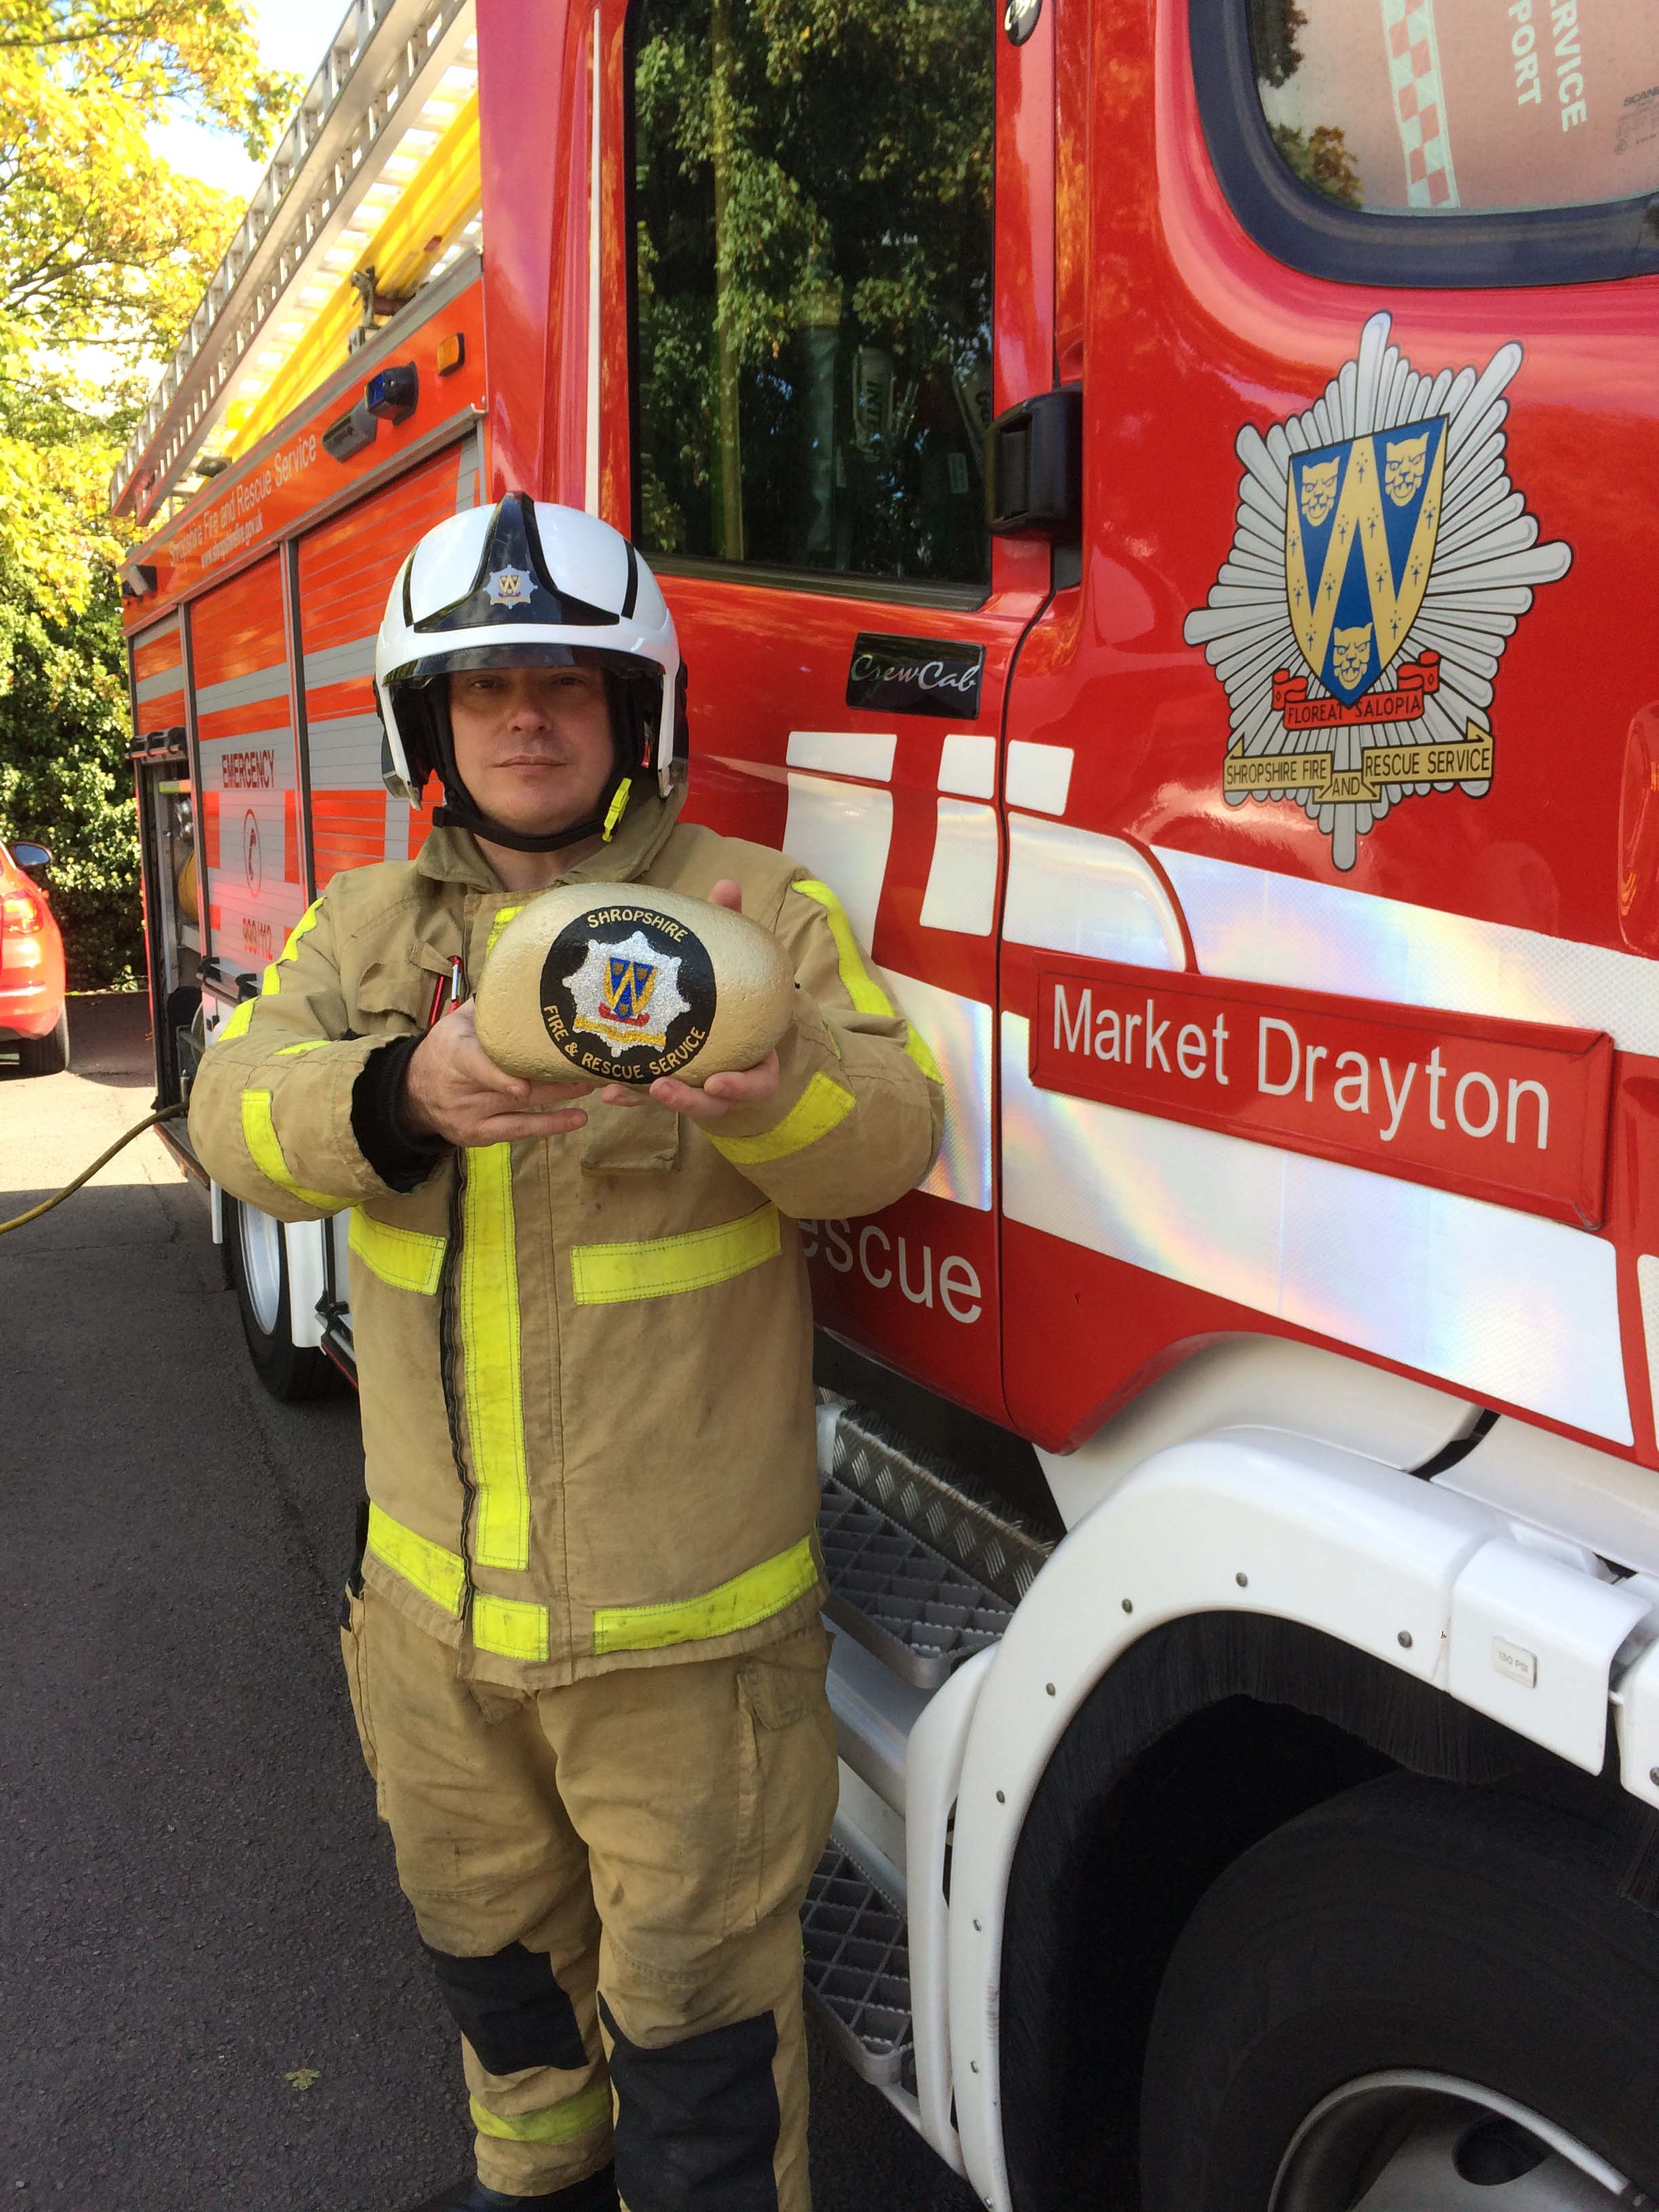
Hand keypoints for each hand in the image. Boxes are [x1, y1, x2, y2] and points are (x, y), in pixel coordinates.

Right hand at [402, 999, 590, 1146]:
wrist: (413, 1092)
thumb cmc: (444, 1050)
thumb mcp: (455, 1023)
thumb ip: (487, 1008)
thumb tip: (523, 977)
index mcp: (454, 1054)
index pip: (475, 1064)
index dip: (499, 1076)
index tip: (523, 1085)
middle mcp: (462, 1088)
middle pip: (514, 1087)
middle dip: (554, 1077)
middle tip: (588, 1064)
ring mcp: (470, 1115)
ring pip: (523, 1107)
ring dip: (561, 1096)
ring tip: (590, 1083)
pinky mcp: (479, 1135)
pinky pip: (520, 1130)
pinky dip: (551, 1125)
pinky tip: (578, 1118)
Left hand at [596, 879, 783, 1122]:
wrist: (718, 1011)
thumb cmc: (730, 989)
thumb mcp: (733, 962)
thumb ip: (732, 931)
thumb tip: (726, 885)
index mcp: (754, 1054)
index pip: (758, 1082)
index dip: (741, 1085)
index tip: (717, 1081)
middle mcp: (727, 1079)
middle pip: (714, 1104)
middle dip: (688, 1100)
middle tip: (661, 1087)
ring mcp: (695, 1084)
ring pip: (677, 1102)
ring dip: (648, 1099)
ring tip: (617, 1091)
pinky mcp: (666, 1083)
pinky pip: (647, 1095)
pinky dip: (628, 1092)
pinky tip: (602, 1087)